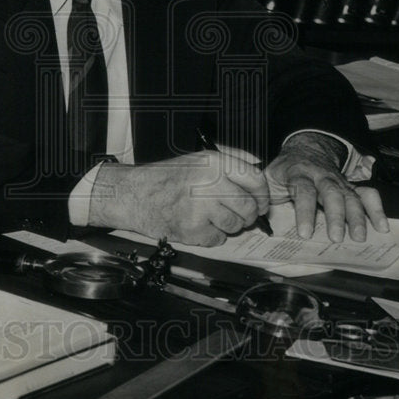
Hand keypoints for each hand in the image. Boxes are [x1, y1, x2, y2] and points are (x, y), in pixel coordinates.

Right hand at [87, 148, 268, 245]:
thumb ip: (230, 161)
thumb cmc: (167, 178)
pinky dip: (212, 236)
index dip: (263, 195)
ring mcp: (202, 207)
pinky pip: (219, 239)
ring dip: (230, 226)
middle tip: (240, 216)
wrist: (136, 194)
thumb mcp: (199, 159)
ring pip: (236, 225)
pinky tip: (199, 225)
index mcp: (214, 163)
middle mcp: (211, 183)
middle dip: (249, 215)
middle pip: (249, 206)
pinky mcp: (193, 229)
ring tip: (212, 217)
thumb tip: (258, 168)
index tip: (261, 203)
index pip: (255, 179)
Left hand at [266, 132, 388, 242]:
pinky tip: (382, 226)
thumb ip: (263, 195)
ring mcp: (338, 181)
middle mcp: (322, 176)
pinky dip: (376, 209)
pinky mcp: (351, 186)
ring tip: (359, 237)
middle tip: (337, 238)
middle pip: (332, 193)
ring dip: (357, 216)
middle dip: (336, 216)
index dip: (305, 212)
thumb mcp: (268, 178)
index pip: (303, 191)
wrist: (305, 149)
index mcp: (299, 173)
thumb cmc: (285, 171)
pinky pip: (367, 194)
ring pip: (351, 195)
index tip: (305, 233)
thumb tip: (255, 215)